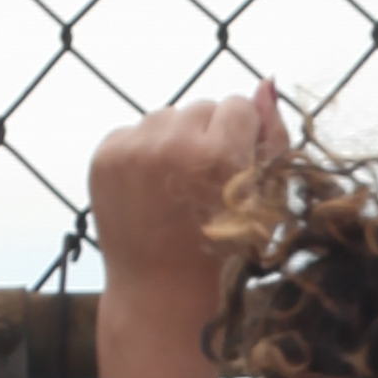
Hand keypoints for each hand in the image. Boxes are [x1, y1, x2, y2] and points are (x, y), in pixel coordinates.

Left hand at [87, 76, 280, 303]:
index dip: (244, 138)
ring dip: (177, 142)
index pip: (239, 106)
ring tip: (178, 189)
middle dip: (209, 137)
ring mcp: (132, 149)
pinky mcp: (105, 154)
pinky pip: (136, 130)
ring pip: (168, 116)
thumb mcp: (265, 204)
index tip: (237, 172)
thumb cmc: (225, 257)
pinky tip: (152, 190)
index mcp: (219, 156)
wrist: (160, 297)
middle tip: (205, 187)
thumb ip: (272, 139)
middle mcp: (172, 144)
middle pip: (203, 107)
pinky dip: (145, 153)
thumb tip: (266, 81)